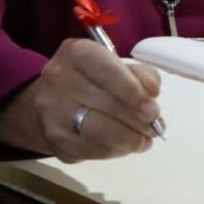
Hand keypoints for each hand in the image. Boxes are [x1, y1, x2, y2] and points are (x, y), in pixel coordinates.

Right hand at [0, 38, 161, 161]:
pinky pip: (90, 150)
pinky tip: (124, 146)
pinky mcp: (53, 139)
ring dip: (129, 140)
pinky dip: (114, 151)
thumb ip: (139, 74)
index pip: (106, 70)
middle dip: (137, 121)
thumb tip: (152, 92)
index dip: (133, 92)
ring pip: (97, 131)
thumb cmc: (92, 79)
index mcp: (76, 52)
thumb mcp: (115, 65)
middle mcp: (58, 78)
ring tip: (144, 140)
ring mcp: (51, 111)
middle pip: (105, 104)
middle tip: (155, 128)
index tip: (152, 110)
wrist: (48, 101)